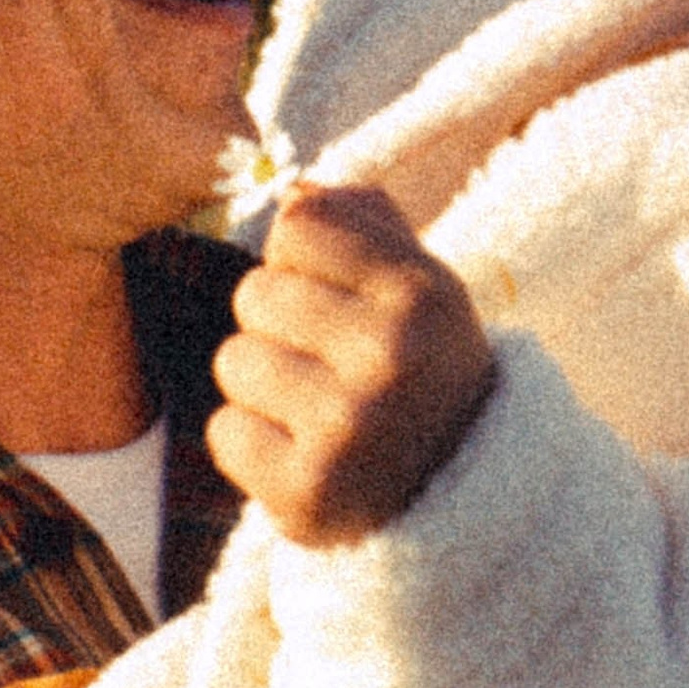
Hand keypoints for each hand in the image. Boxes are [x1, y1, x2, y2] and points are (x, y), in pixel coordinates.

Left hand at [210, 186, 498, 545]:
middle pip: (256, 293)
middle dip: (278, 325)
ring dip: (261, 385)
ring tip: (317, 409)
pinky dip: (251, 442)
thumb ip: (364, 223)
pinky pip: (223, 432)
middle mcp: (390, 357)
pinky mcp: (305, 493)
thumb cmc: (424, 371)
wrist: (465, 498)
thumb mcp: (423, 288)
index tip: (338, 297)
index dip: (304, 260)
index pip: (300, 227)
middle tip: (328, 363)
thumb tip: (293, 189)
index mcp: (422, 295)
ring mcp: (346, 429)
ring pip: (234, 361)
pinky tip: (303, 452)